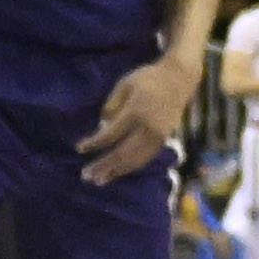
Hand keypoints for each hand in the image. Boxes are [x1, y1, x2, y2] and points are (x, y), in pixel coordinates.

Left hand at [80, 49, 199, 183]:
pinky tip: (119, 172)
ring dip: (116, 171)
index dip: (94, 143)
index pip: (111, 134)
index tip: (79, 149)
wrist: (179, 78)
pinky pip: (145, 158)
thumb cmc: (148, 78)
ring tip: (100, 180)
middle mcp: (147, 128)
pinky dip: (130, 167)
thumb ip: (112, 104)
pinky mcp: (164, 140)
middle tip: (86, 176)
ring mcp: (157, 136)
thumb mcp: (125, 83)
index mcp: (135, 111)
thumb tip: (102, 126)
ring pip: (135, 160)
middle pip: (122, 153)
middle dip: (103, 165)